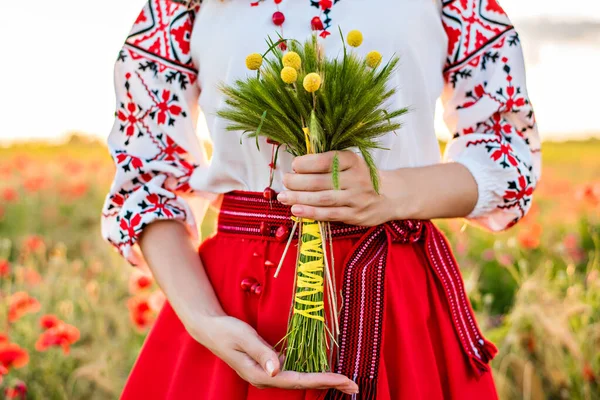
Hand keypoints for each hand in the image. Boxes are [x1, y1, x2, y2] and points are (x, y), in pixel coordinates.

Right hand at [190, 315, 358, 393]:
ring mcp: (267, 374)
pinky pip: (294, 374)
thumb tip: (278, 369)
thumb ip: (261, 352)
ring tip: (346, 383)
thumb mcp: (243, 337)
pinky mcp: (268, 367)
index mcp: (261, 374)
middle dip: (329, 384)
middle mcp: (266, 378)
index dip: (322, 379)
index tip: (343, 379)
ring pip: (300, 380)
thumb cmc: (226, 331)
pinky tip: (323, 374)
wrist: (210, 329)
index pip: (298, 380)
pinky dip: (311, 374)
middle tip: (354, 386)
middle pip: (303, 384)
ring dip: (323, 381)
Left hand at [278, 150, 400, 225]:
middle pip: (321, 181)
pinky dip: (311, 213)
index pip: (327, 160)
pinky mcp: (355, 215)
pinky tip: (296, 210)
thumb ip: (328, 163)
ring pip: (323, 199)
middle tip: (285, 181)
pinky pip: (329, 214)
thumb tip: (297, 166)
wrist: (391, 195)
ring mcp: (356, 198)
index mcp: (352, 161)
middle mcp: (356, 178)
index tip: (294, 165)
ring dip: (300, 198)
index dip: (307, 163)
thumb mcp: (351, 163)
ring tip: (283, 197)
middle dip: (298, 181)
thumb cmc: (362, 176)